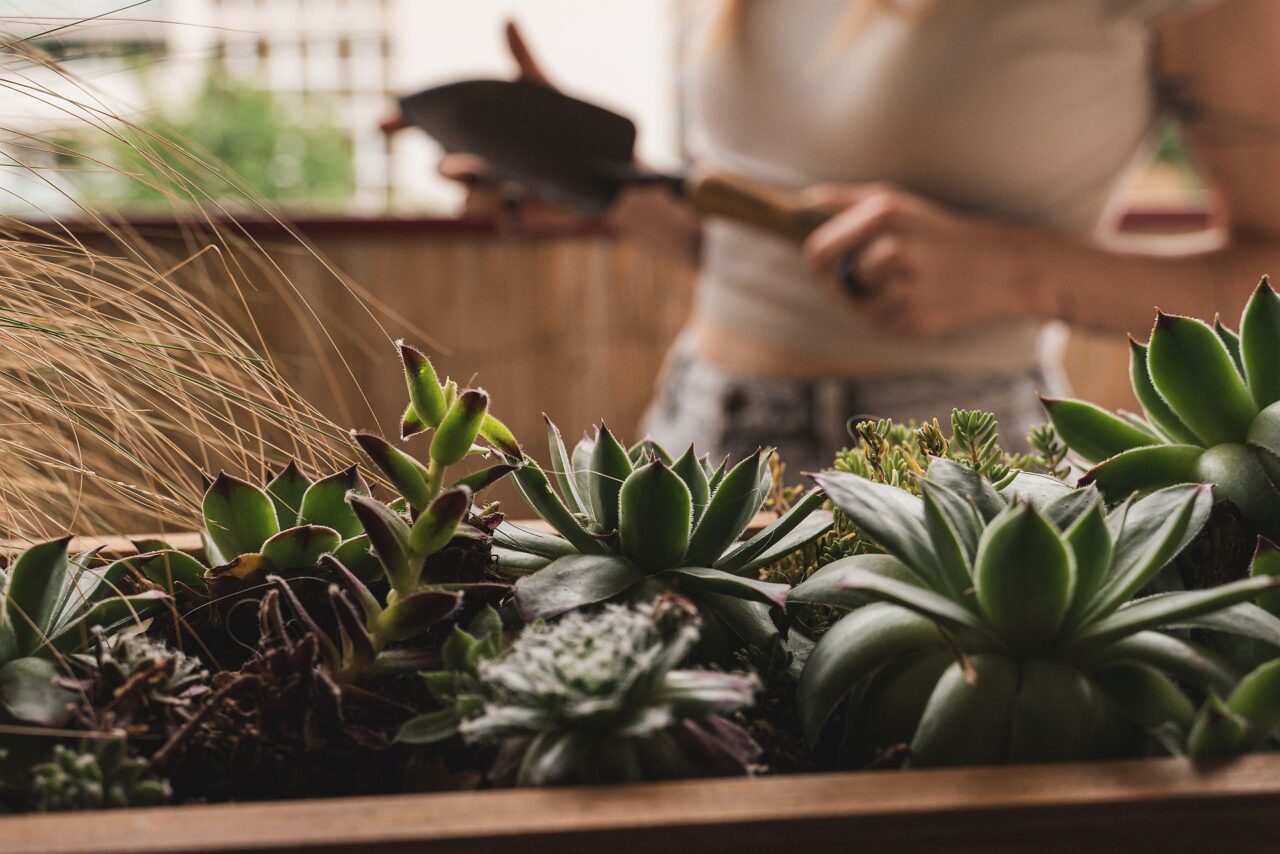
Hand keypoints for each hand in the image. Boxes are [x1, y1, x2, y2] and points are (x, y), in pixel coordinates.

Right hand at [388, 22, 587, 228]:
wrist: (601, 163)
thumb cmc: (563, 126)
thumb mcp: (543, 94)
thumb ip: (525, 62)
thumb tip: (508, 19)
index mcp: (477, 134)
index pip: (432, 130)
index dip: (404, 125)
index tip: (381, 123)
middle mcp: (485, 166)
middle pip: (454, 173)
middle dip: (450, 171)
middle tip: (444, 166)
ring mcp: (506, 192)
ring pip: (479, 200)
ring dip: (481, 196)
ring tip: (489, 187)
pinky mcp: (530, 212)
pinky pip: (513, 225)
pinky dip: (512, 224)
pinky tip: (515, 223)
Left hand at [801, 184, 1051, 336]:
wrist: (998, 265)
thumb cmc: (935, 231)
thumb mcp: (895, 202)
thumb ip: (846, 201)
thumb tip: (803, 201)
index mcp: (882, 214)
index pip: (818, 251)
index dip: (819, 262)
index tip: (830, 264)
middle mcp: (893, 249)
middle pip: (838, 282)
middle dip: (851, 281)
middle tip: (880, 273)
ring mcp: (906, 288)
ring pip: (857, 307)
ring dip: (872, 301)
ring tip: (904, 285)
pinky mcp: (916, 321)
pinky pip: (880, 326)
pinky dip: (891, 317)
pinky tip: (917, 300)